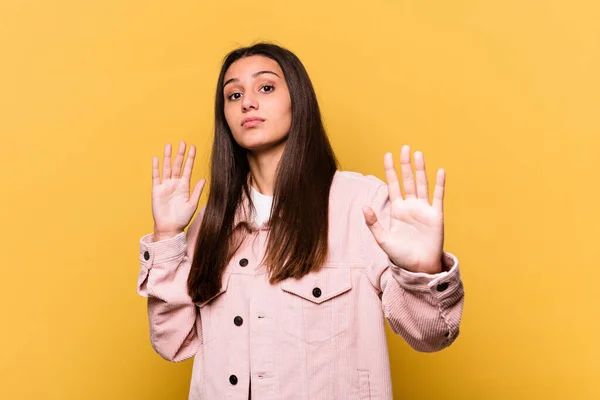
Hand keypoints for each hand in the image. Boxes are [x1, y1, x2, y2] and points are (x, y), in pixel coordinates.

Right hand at [152, 142, 204, 239]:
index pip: (187, 169)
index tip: (193, 147)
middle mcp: (174, 184)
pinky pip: (156, 177)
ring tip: (169, 146)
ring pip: (167, 168)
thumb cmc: (182, 218)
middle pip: (177, 165)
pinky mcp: (156, 190)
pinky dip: (156, 168)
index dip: (190, 158)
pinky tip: (156, 159)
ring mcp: (165, 186)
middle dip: (180, 154)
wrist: (170, 228)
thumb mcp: (192, 204)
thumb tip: (204, 178)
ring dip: (168, 157)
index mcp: (184, 186)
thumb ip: (197, 191)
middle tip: (182, 142)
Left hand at [363, 145, 444, 273]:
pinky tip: (439, 171)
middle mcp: (410, 206)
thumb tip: (364, 207)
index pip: (393, 185)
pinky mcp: (436, 216)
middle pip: (408, 180)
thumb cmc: (400, 255)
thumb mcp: (383, 239)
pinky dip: (439, 184)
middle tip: (404, 148)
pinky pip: (438, 197)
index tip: (387, 155)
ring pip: (422, 184)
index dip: (391, 170)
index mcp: (397, 210)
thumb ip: (373, 223)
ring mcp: (424, 209)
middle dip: (405, 165)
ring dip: (420, 169)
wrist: (418, 267)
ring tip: (418, 154)